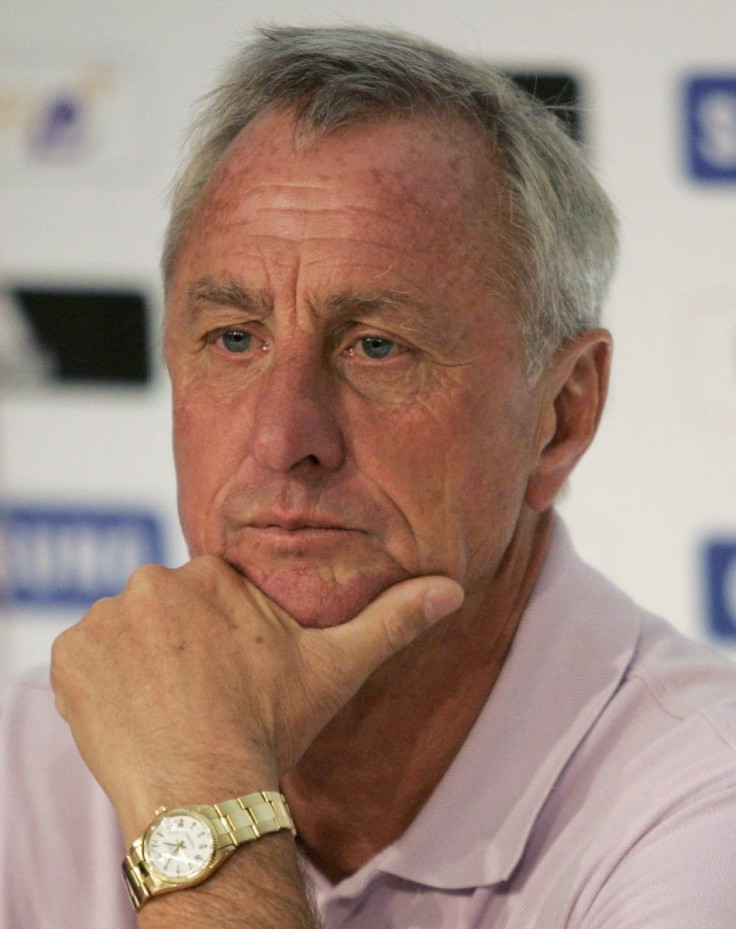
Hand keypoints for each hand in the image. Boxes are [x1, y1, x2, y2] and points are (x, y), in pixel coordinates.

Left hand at [50, 556, 462, 841]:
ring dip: (140, 662)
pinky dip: (102, 682)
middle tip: (201, 694)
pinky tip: (133, 713)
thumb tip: (453, 588)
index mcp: (212, 574)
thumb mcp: (338, 667)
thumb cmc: (272, 725)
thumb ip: (392, 621)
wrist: (206, 792)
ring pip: (125, 632)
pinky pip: (84, 658)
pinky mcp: (69, 657)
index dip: (218, 637)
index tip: (228, 674)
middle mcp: (152, 582)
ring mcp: (104, 620)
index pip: (207, 595)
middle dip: (179, 646)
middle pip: (164, 611)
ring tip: (169, 706)